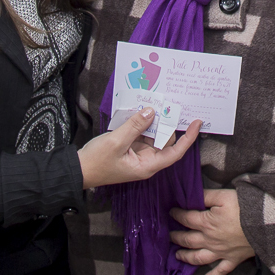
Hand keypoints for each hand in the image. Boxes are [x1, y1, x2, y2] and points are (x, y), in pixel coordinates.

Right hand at [78, 109, 201, 188]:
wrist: (77, 170)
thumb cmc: (96, 162)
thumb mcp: (116, 142)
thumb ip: (135, 126)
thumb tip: (151, 112)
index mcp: (147, 166)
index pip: (175, 152)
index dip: (188, 138)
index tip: (197, 123)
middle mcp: (146, 161)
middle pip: (164, 141)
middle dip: (166, 123)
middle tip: (167, 104)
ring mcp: (138, 154)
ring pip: (153, 135)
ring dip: (153, 121)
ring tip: (153, 104)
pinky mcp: (130, 148)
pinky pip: (141, 133)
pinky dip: (142, 123)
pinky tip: (140, 111)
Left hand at [170, 189, 254, 274]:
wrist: (264, 224)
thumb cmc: (244, 207)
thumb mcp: (223, 195)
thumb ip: (206, 195)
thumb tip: (192, 195)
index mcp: (206, 223)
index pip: (186, 219)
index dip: (177, 215)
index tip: (171, 212)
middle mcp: (210, 240)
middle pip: (188, 240)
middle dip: (176, 237)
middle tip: (169, 236)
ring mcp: (220, 252)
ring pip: (198, 258)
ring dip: (186, 257)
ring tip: (178, 255)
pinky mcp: (232, 259)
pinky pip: (220, 271)